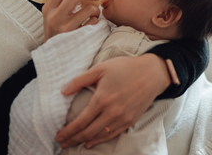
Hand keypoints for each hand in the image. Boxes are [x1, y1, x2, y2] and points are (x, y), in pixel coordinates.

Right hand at [42, 0, 101, 40]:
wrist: (53, 56)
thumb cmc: (56, 31)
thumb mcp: (52, 15)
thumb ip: (61, 2)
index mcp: (48, 8)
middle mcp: (55, 17)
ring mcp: (65, 28)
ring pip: (87, 9)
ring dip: (96, 8)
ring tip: (95, 11)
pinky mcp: (77, 37)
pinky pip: (93, 23)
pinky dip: (96, 20)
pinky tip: (93, 22)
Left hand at [56, 54, 170, 148]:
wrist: (152, 73)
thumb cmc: (125, 68)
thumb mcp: (100, 69)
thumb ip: (80, 80)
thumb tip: (63, 91)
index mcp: (102, 99)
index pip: (80, 121)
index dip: (68, 131)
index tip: (58, 136)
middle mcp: (112, 112)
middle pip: (88, 132)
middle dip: (73, 139)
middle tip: (62, 143)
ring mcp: (122, 118)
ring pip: (99, 136)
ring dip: (84, 141)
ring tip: (73, 144)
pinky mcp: (130, 121)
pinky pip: (112, 134)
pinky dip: (100, 140)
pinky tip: (91, 142)